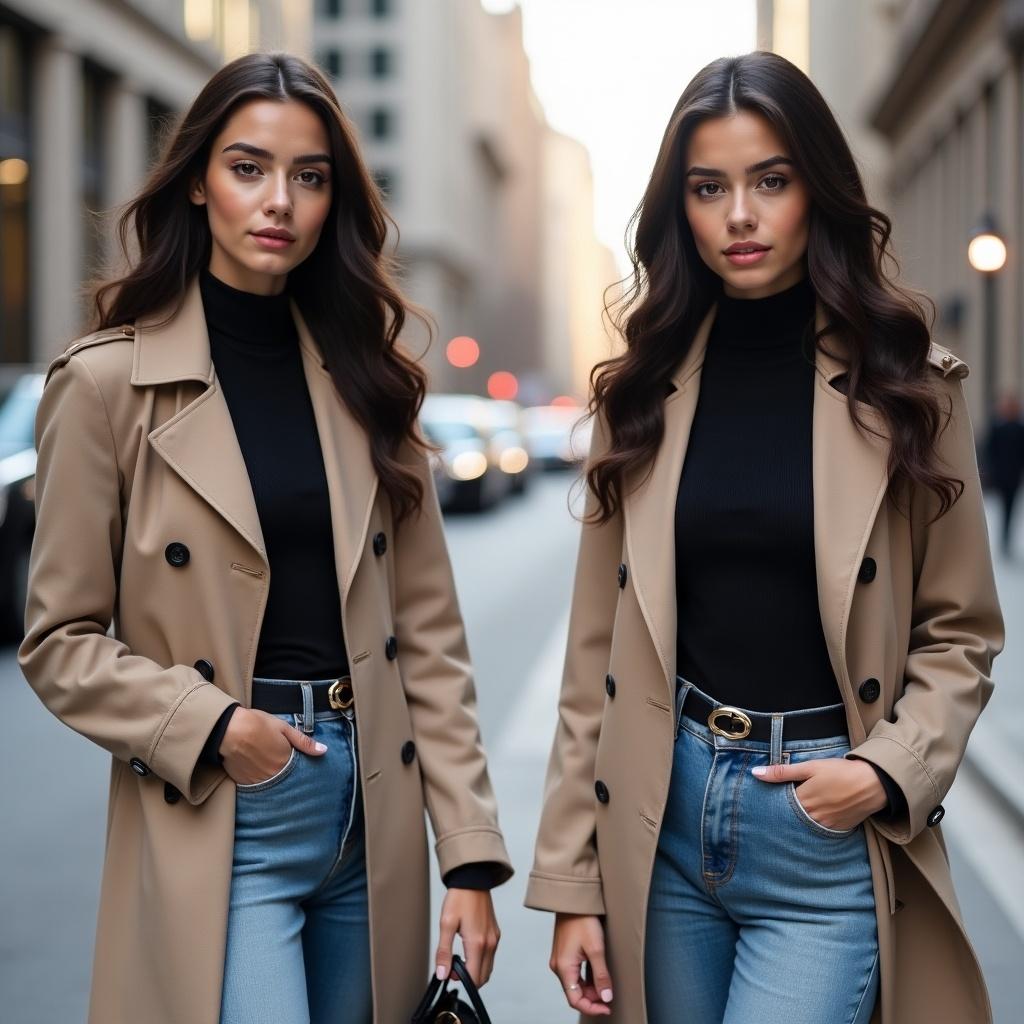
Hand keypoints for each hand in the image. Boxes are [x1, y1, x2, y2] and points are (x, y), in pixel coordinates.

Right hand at [220, 707, 326, 785]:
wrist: (229, 729)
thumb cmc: (257, 724)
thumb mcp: (284, 728)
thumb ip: (304, 741)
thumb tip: (323, 750)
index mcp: (285, 763)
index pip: (297, 771)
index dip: (294, 764)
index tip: (290, 758)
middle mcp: (273, 776)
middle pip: (283, 778)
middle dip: (282, 771)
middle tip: (274, 758)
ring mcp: (257, 782)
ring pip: (269, 782)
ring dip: (269, 776)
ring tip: (262, 761)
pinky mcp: (242, 783)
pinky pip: (253, 784)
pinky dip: (255, 777)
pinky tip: (252, 765)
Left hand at [435, 888, 499, 986]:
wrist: (473, 879)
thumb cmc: (459, 898)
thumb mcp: (446, 924)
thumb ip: (444, 952)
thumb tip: (442, 974)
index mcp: (477, 943)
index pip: (474, 978)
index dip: (460, 980)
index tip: (449, 970)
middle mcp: (490, 943)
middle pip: (483, 977)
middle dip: (468, 978)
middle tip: (453, 965)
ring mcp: (494, 938)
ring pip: (488, 968)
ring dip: (475, 970)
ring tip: (460, 958)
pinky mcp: (495, 933)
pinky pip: (490, 956)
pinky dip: (480, 960)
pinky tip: (468, 949)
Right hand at [550, 913, 612, 1015]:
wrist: (573, 899)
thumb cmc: (582, 920)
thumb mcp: (596, 949)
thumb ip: (601, 976)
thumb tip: (606, 997)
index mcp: (563, 967)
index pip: (575, 1000)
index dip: (592, 1008)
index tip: (607, 1007)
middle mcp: (558, 966)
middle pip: (575, 993)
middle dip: (593, 998)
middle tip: (610, 995)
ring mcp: (560, 959)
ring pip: (575, 983)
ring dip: (590, 988)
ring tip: (607, 984)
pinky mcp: (564, 953)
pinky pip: (575, 973)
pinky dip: (587, 978)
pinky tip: (598, 974)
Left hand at [752, 756, 887, 830]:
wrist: (874, 783)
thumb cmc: (840, 771)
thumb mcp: (810, 767)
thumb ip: (782, 772)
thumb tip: (755, 773)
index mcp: (803, 801)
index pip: (780, 805)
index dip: (774, 801)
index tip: (768, 798)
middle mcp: (813, 818)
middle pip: (792, 817)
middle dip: (785, 813)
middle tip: (780, 808)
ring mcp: (827, 826)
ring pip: (806, 825)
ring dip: (800, 820)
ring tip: (798, 811)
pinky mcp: (839, 829)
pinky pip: (821, 830)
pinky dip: (815, 824)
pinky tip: (815, 816)